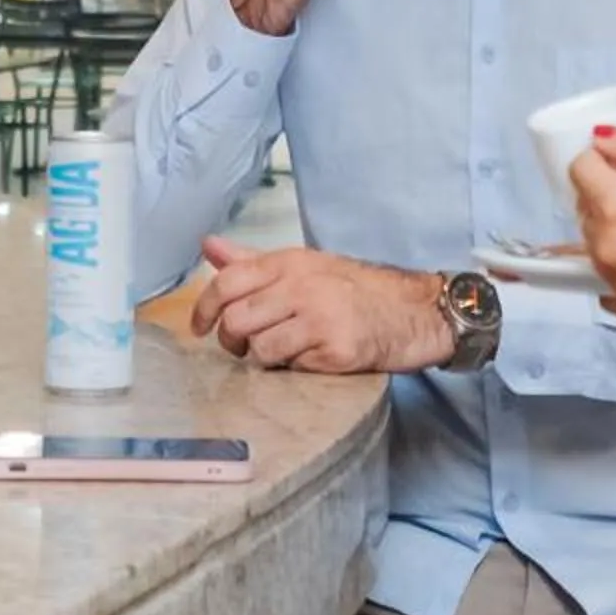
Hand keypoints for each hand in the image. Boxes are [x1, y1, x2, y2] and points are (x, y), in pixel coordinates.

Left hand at [190, 236, 454, 373]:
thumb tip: (209, 246)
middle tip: (248, 346)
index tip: (200, 328)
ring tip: (287, 351)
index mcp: (291, 262)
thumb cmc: (357, 291)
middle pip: (237, 321)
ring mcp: (320, 318)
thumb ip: (254, 262)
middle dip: (233, 342)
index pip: (229, 281)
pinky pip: (292, 367)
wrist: (415, 312)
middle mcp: (302, 286)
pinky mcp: (337, 350)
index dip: (204, 309)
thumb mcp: (306, 267)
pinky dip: (295, 368)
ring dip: (265, 358)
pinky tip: (313, 358)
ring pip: (259, 349)